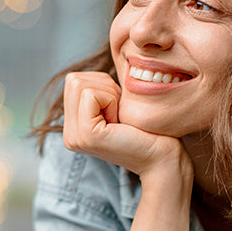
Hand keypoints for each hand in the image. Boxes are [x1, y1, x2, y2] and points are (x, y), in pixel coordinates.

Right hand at [61, 72, 186, 178]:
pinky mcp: (86, 136)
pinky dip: (112, 101)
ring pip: (79, 84)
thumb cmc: (147, 129)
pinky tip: (121, 124)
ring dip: (108, 94)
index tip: (119, 110)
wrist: (162, 157)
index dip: (103, 86)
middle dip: (104, 87)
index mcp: (73, 128)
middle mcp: (69, 135)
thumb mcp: (116, 106)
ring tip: (120, 119)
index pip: (73, 81)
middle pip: (73, 80)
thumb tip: (87, 72)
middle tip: (121, 113)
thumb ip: (97, 91)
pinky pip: (91, 94)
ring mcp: (74, 137)